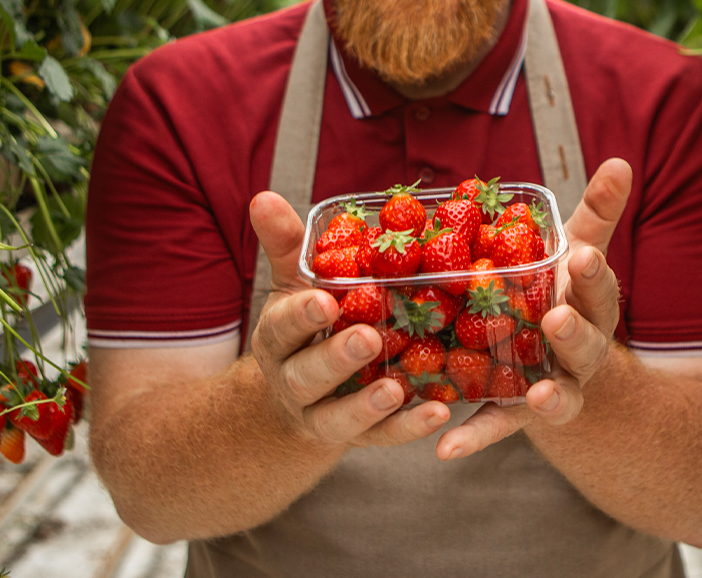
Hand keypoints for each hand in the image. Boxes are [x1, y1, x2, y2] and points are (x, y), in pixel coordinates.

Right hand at [247, 192, 451, 446]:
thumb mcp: (296, 284)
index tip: (324, 301)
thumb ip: (287, 245)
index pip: (282, 327)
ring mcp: (325, 415)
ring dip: (368, 406)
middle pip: (308, 376)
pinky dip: (408, 429)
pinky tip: (439, 413)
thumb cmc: (309, 323)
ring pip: (340, 417)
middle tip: (369, 338)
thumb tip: (263, 195)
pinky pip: (382, 439)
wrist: (302, 397)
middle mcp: (295, 382)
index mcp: (279, 339)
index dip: (301, 315)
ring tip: (396, 390)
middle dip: (336, 358)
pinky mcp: (361, 438)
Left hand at [434, 158, 632, 459]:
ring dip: (551, 399)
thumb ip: (596, 212)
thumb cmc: (564, 293)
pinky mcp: (515, 415)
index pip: (599, 287)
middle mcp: (580, 353)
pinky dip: (475, 438)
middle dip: (574, 333)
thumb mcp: (578, 251)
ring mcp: (553, 387)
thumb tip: (621, 161)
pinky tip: (446, 449)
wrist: (562, 363)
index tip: (582, 256)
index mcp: (592, 306)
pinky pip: (497, 427)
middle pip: (585, 345)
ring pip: (558, 396)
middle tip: (558, 319)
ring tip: (540, 398)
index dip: (593, 273)